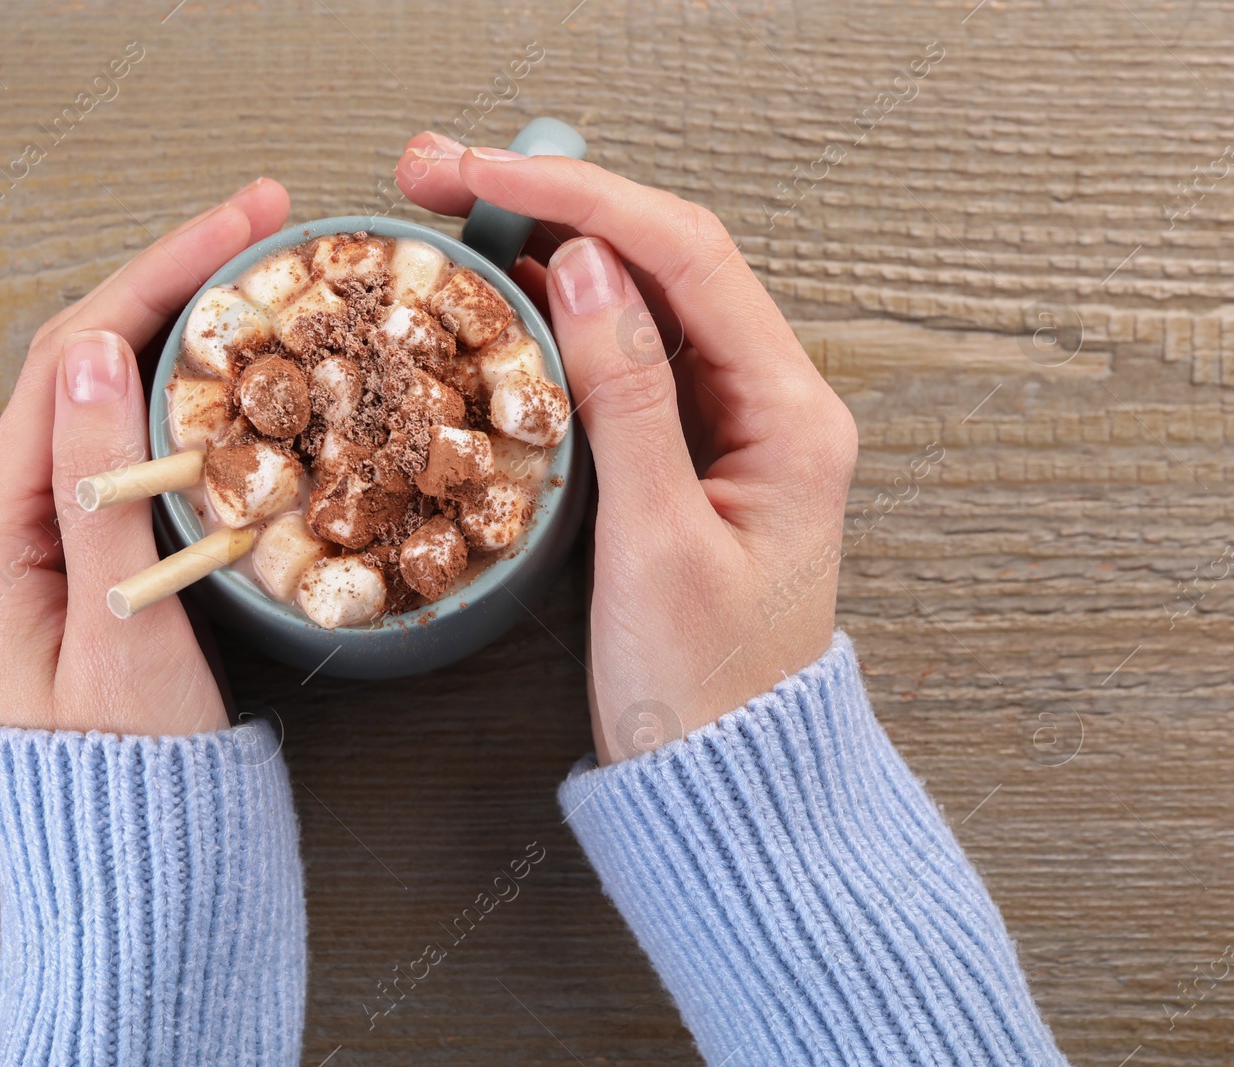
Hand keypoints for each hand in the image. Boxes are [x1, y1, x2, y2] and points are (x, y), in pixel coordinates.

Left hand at [0, 179, 290, 735]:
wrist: (143, 864)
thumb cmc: (134, 770)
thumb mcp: (120, 629)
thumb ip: (100, 491)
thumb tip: (99, 350)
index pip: (66, 364)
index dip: (152, 281)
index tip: (239, 226)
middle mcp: (5, 525)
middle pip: (81, 365)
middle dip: (168, 284)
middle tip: (262, 223)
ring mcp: (48, 539)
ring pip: (109, 398)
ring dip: (177, 328)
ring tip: (256, 274)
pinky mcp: (93, 558)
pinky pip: (133, 448)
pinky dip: (186, 394)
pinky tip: (236, 370)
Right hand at [396, 135, 856, 763]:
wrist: (722, 781)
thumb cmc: (704, 689)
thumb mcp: (655, 544)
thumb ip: (628, 398)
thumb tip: (588, 267)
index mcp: (792, 414)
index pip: (688, 257)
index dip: (583, 198)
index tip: (485, 172)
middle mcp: (773, 401)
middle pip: (665, 260)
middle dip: (555, 203)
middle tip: (441, 173)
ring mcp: (730, 424)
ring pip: (641, 298)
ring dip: (550, 248)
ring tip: (451, 215)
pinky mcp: (688, 453)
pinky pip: (625, 356)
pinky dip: (561, 316)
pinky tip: (502, 292)